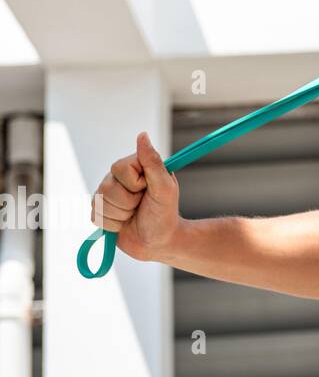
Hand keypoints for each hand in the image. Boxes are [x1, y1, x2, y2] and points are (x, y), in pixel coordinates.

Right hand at [89, 131, 180, 261]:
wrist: (158, 242)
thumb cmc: (165, 213)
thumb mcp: (164, 188)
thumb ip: (153, 162)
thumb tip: (142, 135)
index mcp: (135, 167)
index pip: (119, 167)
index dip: (134, 183)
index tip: (148, 189)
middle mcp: (119, 178)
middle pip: (106, 187)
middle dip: (128, 203)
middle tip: (142, 205)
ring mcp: (107, 194)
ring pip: (99, 203)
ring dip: (120, 215)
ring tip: (133, 215)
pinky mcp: (100, 211)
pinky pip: (95, 217)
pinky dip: (112, 225)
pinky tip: (124, 224)